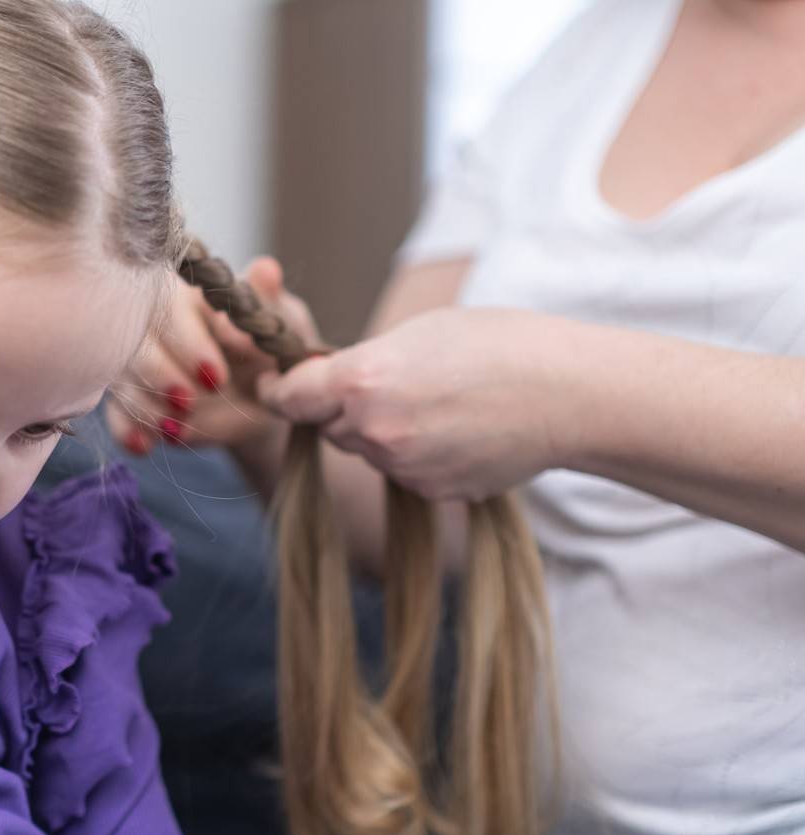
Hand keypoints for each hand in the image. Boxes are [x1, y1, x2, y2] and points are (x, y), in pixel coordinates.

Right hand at [106, 256, 320, 455]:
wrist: (265, 398)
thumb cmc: (272, 347)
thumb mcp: (281, 322)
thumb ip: (267, 300)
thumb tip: (265, 271)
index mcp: (186, 294)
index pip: (170, 308)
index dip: (188, 343)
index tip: (215, 375)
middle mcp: (151, 325)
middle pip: (135, 344)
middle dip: (160, 376)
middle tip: (188, 401)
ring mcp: (138, 365)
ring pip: (122, 380)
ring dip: (146, 407)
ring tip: (176, 428)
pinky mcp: (134, 402)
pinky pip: (117, 416)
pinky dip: (127, 432)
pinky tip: (143, 446)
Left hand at [256, 307, 582, 500]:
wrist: (568, 393)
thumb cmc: (497, 344)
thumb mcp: (416, 333)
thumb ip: (362, 363)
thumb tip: (331, 385)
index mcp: (361, 380)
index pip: (288, 398)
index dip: (279, 390)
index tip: (276, 385)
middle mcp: (373, 430)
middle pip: (328, 425)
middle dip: (342, 408)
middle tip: (389, 382)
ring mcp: (402, 467)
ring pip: (367, 450)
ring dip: (381, 431)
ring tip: (438, 402)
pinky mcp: (431, 492)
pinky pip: (404, 472)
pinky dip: (417, 455)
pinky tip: (458, 430)